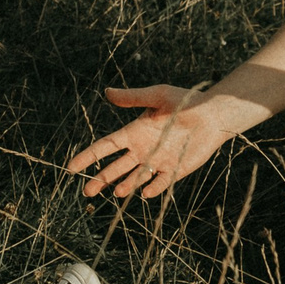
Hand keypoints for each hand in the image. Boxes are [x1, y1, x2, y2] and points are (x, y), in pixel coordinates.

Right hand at [68, 84, 231, 199]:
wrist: (213, 114)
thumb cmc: (185, 101)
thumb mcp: (157, 96)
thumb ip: (133, 97)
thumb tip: (107, 92)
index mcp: (134, 132)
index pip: (106, 147)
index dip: (89, 157)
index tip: (71, 168)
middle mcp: (142, 150)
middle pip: (116, 168)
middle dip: (101, 180)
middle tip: (87, 192)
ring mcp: (157, 162)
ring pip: (135, 178)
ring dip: (126, 185)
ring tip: (117, 192)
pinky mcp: (174, 170)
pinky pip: (160, 183)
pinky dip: (152, 188)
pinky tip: (145, 192)